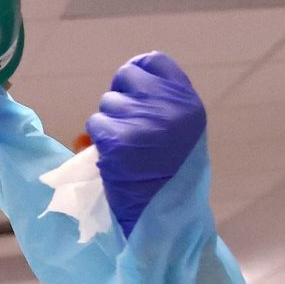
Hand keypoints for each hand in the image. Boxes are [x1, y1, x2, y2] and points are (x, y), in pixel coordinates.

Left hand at [86, 52, 205, 236]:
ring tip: (127, 151)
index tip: (136, 94)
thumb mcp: (183, 135)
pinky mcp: (119, 141)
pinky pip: (95, 124)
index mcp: (189, 104)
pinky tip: (116, 159)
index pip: (154, 61)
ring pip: (108, 103)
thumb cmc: (174, 179)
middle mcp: (170, 108)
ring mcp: (144, 123)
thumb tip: (128, 74)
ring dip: (109, 124)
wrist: (170, 222)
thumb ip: (164, 103)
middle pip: (126, 77)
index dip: (139, 75)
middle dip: (122, 100)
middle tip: (131, 130)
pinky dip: (99, 141)